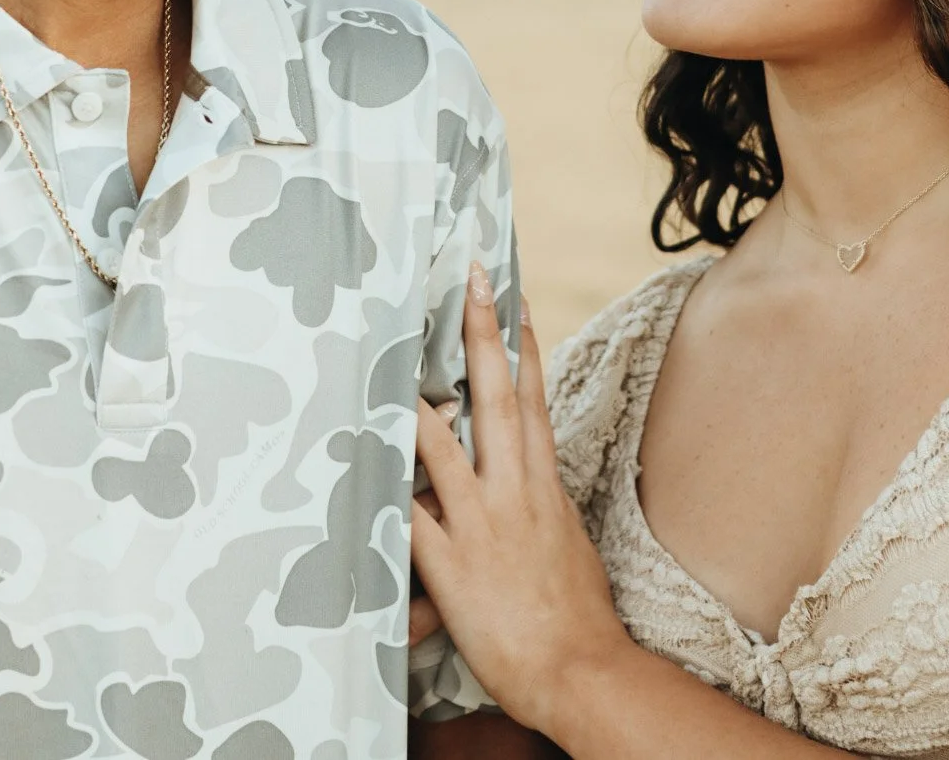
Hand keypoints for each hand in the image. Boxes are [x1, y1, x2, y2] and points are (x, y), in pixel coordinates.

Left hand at [411, 263, 630, 737]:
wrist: (582, 669)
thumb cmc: (577, 615)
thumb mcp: (567, 543)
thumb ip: (542, 507)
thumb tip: (532, 490)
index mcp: (544, 484)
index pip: (532, 399)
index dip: (523, 346)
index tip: (514, 300)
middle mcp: (514, 490)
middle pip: (496, 396)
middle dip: (483, 333)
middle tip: (472, 280)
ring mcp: (482, 522)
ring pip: (443, 444)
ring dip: (418, 394)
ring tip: (395, 348)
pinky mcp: (451, 563)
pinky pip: (410, 514)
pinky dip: (387, 485)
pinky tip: (366, 455)